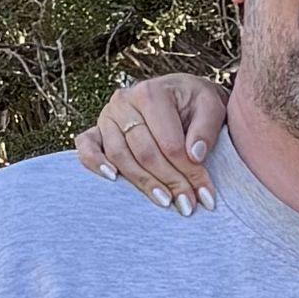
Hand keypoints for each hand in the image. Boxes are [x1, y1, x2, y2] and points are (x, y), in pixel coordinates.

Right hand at [76, 68, 232, 212]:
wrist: (180, 95)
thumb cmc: (196, 103)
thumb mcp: (212, 106)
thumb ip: (206, 129)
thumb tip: (194, 156)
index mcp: (152, 92)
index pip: (169, 142)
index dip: (189, 171)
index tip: (204, 193)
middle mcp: (124, 102)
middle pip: (145, 152)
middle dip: (170, 181)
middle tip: (187, 205)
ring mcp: (107, 116)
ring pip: (120, 156)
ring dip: (142, 183)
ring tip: (165, 201)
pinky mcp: (96, 130)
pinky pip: (86, 146)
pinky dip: (95, 163)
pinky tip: (113, 179)